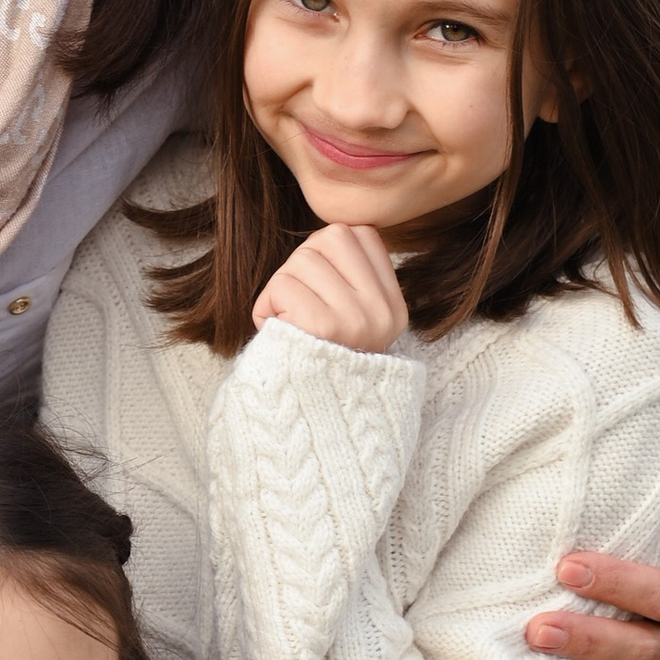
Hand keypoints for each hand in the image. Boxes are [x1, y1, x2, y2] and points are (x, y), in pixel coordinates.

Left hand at [252, 224, 408, 352]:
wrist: (308, 424)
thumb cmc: (314, 363)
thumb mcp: (351, 322)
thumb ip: (348, 280)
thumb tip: (325, 238)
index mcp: (392, 307)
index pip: (362, 235)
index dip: (328, 251)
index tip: (319, 288)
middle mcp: (381, 312)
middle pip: (330, 239)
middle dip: (301, 263)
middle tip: (297, 304)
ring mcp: (357, 319)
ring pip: (301, 259)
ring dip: (280, 288)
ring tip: (288, 323)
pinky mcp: (325, 326)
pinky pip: (282, 286)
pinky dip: (266, 306)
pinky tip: (279, 332)